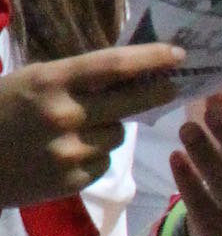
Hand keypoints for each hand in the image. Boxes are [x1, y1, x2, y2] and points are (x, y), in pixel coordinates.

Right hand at [0, 43, 184, 210]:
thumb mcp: (31, 81)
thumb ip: (74, 79)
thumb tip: (127, 73)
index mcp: (51, 81)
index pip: (114, 65)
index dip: (151, 58)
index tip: (177, 54)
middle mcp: (65, 115)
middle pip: (132, 103)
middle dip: (157, 92)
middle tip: (170, 86)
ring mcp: (70, 151)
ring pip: (118, 135)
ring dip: (110, 128)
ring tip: (80, 128)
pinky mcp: (72, 181)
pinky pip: (103, 162)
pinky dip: (94, 156)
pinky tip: (67, 154)